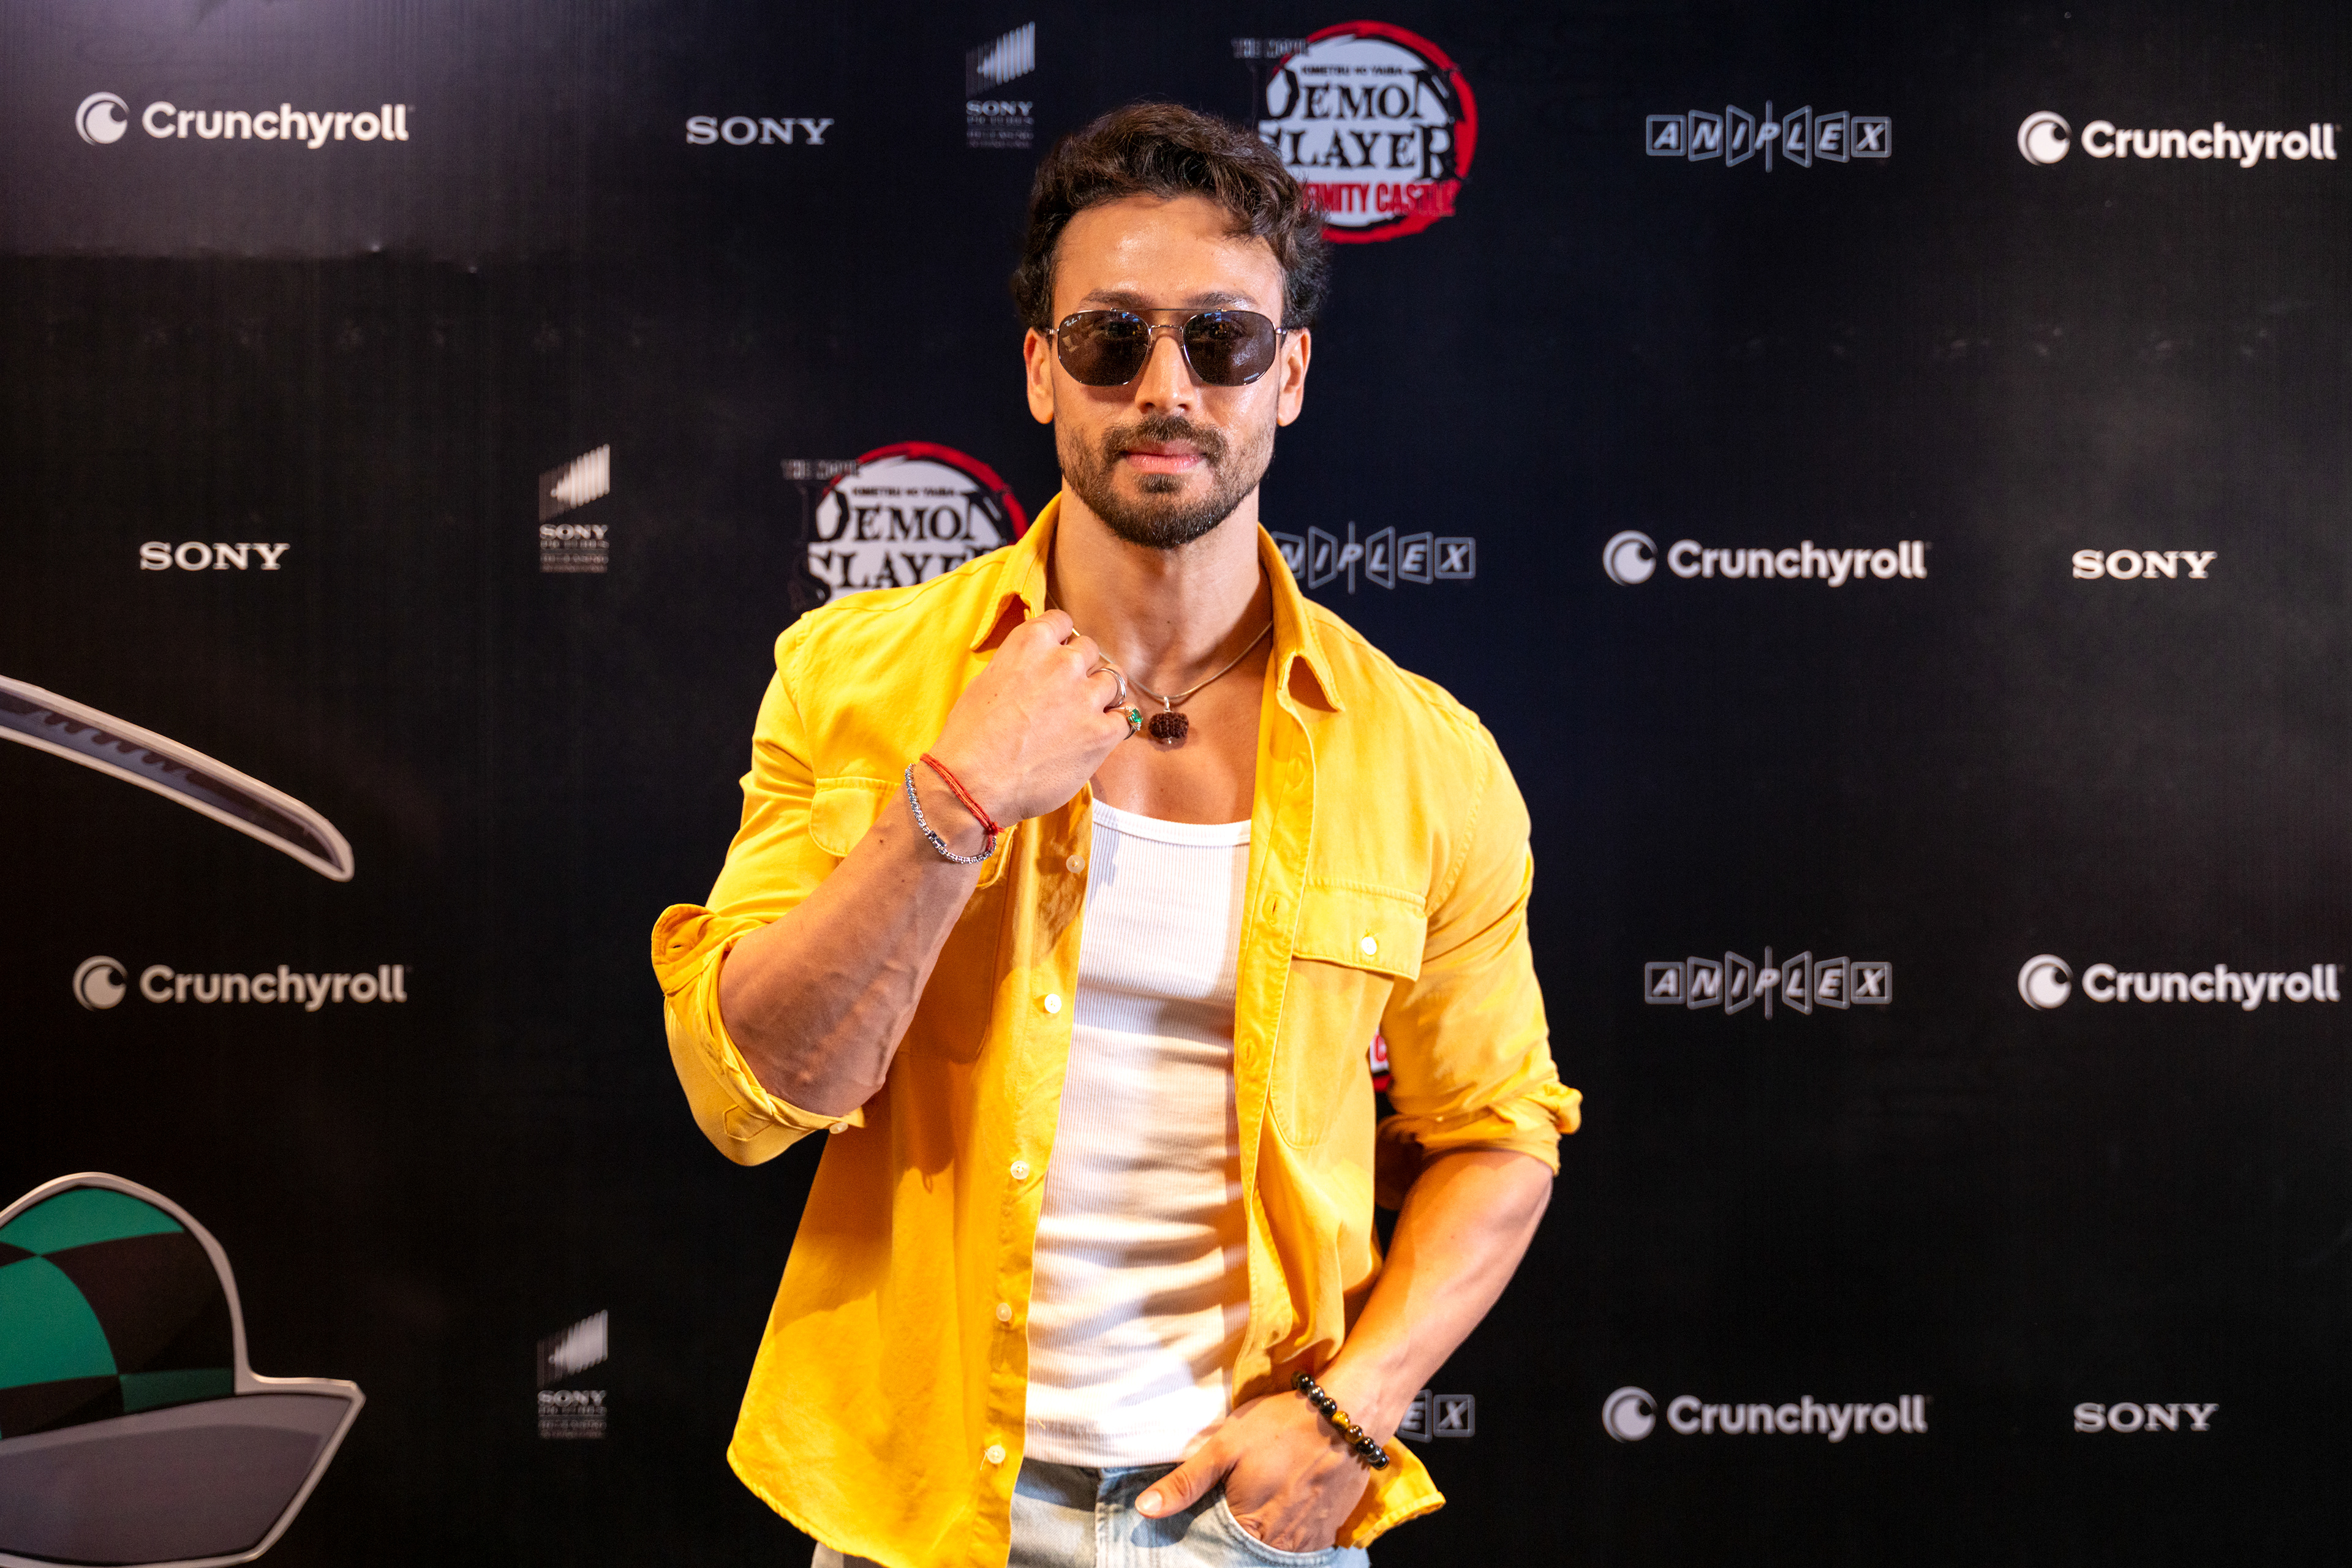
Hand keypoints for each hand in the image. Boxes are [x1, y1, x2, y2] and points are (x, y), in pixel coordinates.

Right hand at [928, 610, 1132, 825]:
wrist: (973, 783)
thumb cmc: (969, 737)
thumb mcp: (986, 682)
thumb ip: (1019, 665)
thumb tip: (1033, 668)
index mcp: (1030, 643)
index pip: (1063, 621)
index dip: (1062, 639)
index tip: (1059, 654)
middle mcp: (1063, 662)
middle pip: (1090, 649)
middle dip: (1081, 667)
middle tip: (1067, 692)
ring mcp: (1086, 697)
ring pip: (1114, 679)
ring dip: (1102, 693)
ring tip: (1086, 713)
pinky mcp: (1102, 733)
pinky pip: (1125, 717)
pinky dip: (1116, 725)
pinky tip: (1101, 734)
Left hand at [1136, 1385, 1374, 1552]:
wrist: (1347, 1413)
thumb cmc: (1283, 1425)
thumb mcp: (1226, 1445)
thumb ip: (1186, 1482)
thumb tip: (1144, 1511)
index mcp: (1250, 1527)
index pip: (1216, 1548)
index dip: (1207, 1533)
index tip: (1205, 1515)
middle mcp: (1281, 1544)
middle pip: (1247, 1550)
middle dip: (1236, 1534)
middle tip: (1237, 1500)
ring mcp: (1310, 1538)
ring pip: (1276, 1548)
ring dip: (1264, 1532)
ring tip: (1261, 1501)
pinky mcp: (1331, 1528)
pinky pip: (1303, 1542)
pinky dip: (1291, 1529)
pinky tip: (1286, 1503)